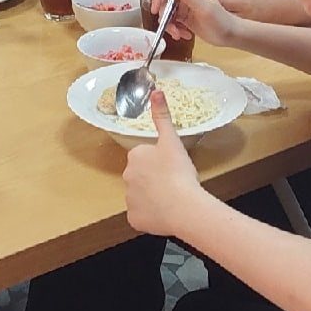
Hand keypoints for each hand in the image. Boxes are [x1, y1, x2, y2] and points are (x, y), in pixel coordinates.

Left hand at [123, 91, 203, 236]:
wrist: (184, 206)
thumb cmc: (179, 173)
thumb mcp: (172, 141)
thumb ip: (162, 116)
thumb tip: (156, 91)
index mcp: (134, 157)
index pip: (145, 158)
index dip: (160, 163)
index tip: (172, 168)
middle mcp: (126, 177)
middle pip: (141, 177)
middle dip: (154, 180)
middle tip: (173, 184)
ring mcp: (128, 200)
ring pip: (142, 197)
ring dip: (154, 198)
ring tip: (172, 200)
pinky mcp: (133, 219)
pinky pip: (142, 216)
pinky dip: (152, 216)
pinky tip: (165, 214)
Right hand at [149, 0, 234, 46]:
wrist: (231, 35)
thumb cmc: (223, 21)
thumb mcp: (205, 8)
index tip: (156, 8)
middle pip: (164, 1)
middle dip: (165, 16)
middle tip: (172, 28)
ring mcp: (185, 8)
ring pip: (167, 13)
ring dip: (169, 25)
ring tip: (179, 34)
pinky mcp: (185, 19)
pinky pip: (172, 22)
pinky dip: (174, 30)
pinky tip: (184, 35)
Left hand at [212, 0, 305, 26]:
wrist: (289, 10)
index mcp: (242, 3)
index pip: (215, 1)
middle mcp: (240, 17)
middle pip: (214, 12)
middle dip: (204, 4)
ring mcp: (241, 25)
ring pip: (218, 19)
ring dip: (211, 11)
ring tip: (207, 1)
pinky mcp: (244, 30)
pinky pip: (227, 23)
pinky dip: (220, 16)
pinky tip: (219, 8)